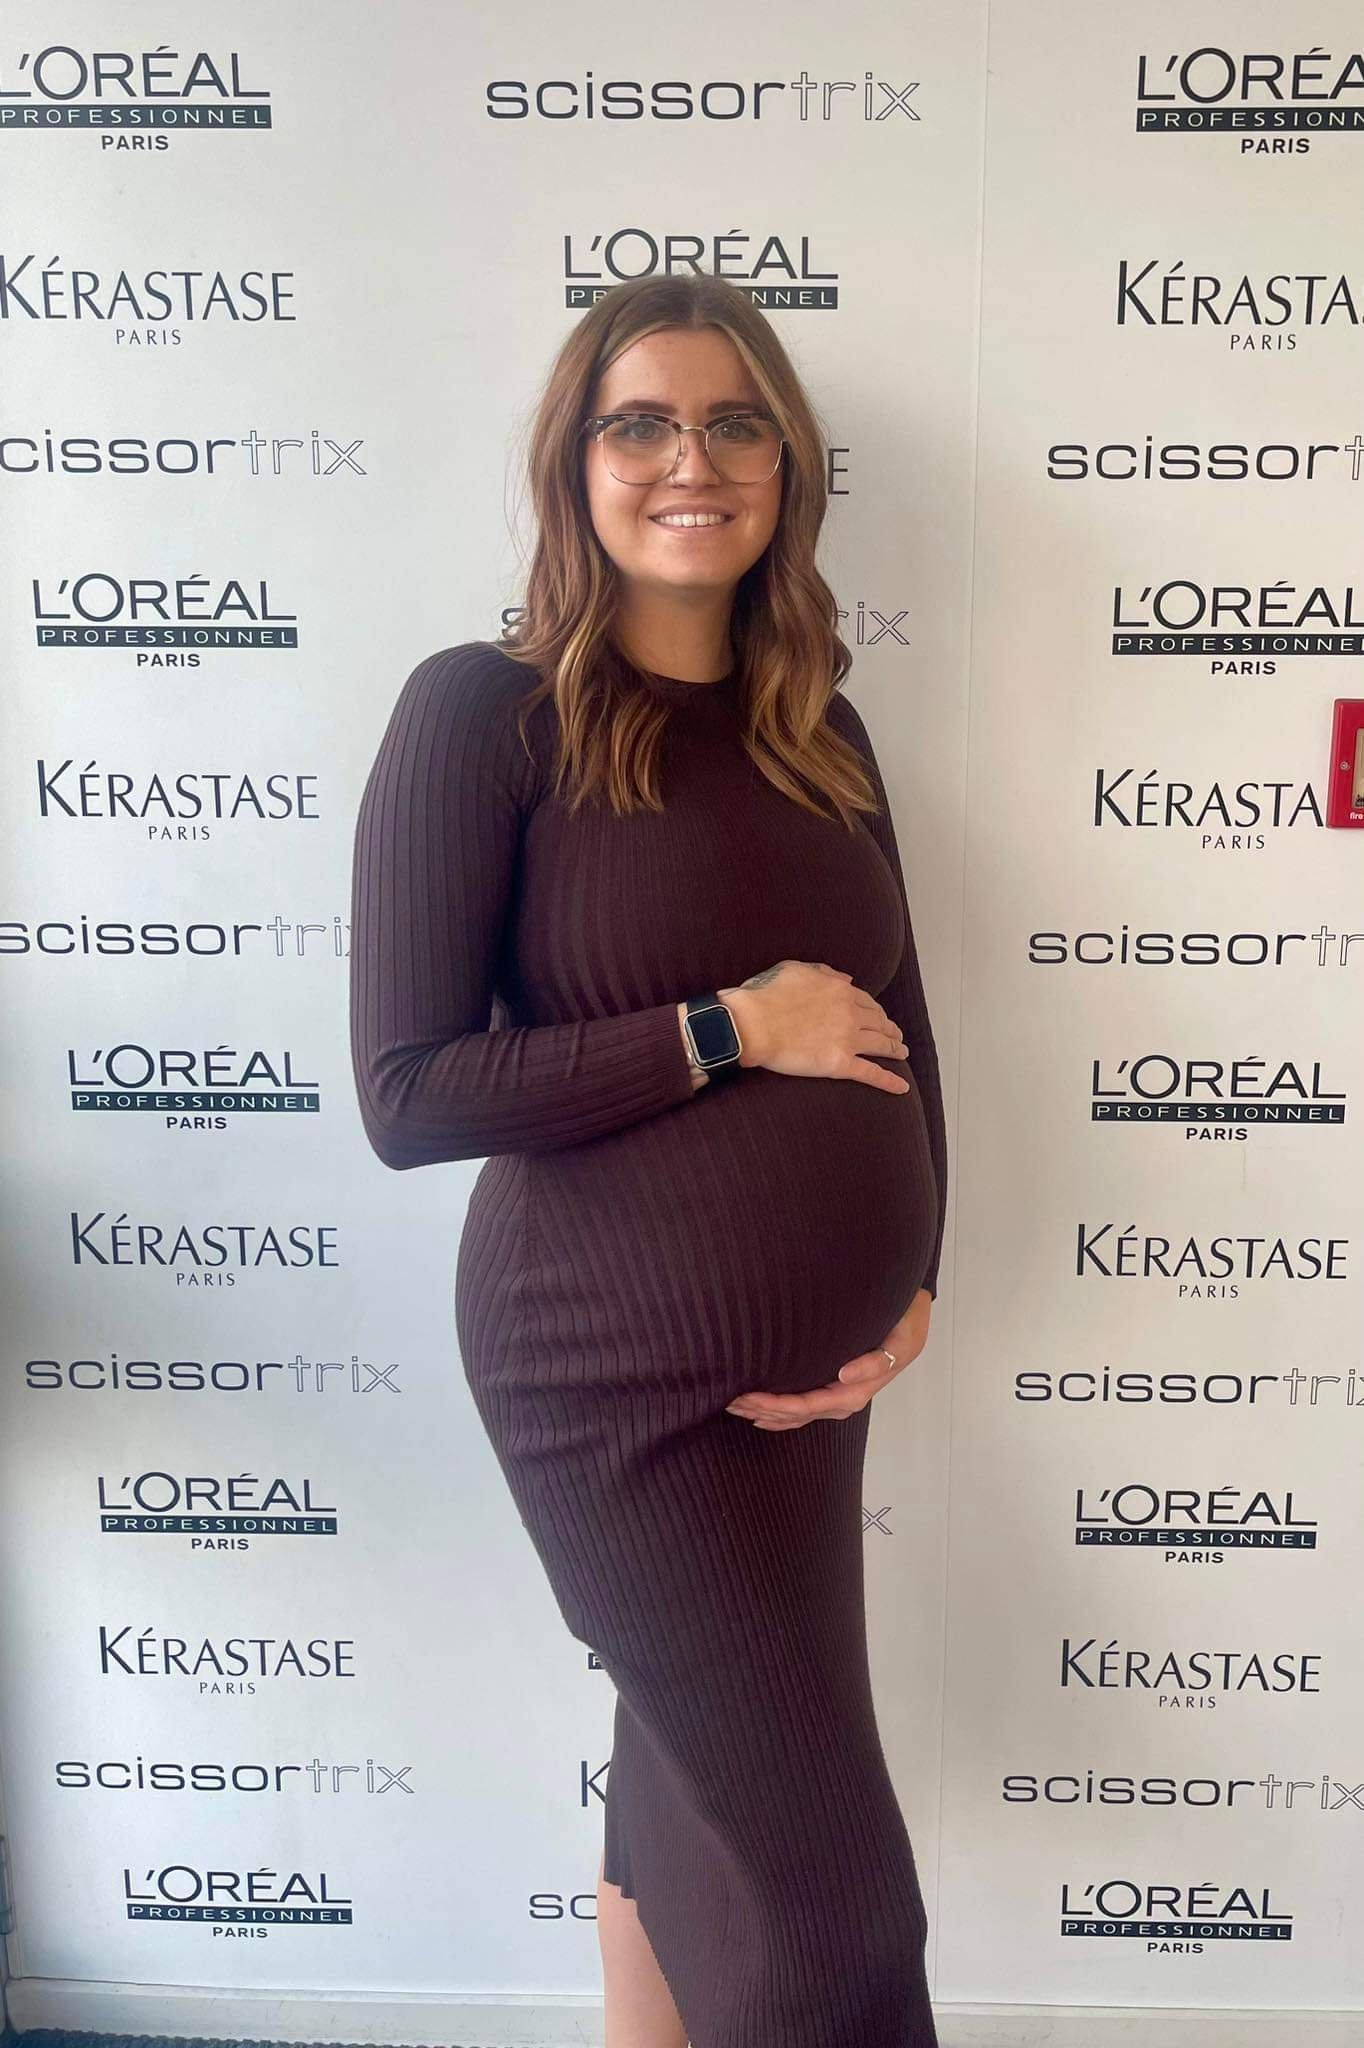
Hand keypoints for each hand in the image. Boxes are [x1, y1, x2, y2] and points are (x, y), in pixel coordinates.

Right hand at [718, 961, 912, 1096]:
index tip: (880, 1016)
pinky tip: (902, 1087)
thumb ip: (824, 972)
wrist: (752, 1024)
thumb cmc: (766, 995)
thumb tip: (847, 978)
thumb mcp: (795, 969)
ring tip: (902, 1053)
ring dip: (895, 1049)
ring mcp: (848, 1039)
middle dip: (891, 1029)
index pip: (867, 1002)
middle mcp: (850, 1013)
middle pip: (879, 1022)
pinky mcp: (840, 1064)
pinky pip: (871, 1073)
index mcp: (840, 990)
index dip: (876, 1010)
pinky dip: (889, 1081)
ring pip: (881, 1045)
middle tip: (897, 1036)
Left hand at [724, 1289, 932, 1428]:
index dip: (778, 1405)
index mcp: (857, 1390)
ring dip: (766, 1414)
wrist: (913, 1317)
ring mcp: (839, 1398)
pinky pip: (804, 1410)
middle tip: (729, 1400)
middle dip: (763, 1410)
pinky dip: (779, 1414)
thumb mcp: (901, 1341)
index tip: (750, 1397)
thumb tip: (844, 1377)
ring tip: (734, 1407)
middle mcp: (845, 1399)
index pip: (809, 1405)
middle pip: (797, 1414)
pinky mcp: (834, 1390)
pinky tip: (759, 1415)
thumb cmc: (905, 1323)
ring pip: (797, 1415)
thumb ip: (875, 1362)